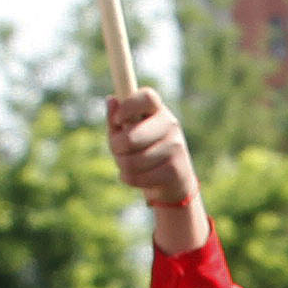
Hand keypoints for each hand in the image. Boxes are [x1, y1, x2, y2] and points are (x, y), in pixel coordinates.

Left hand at [105, 91, 212, 257]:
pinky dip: (132, 182)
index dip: (129, 104)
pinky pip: (139, 176)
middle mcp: (171, 127)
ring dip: (122, 168)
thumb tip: (110, 100)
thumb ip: (119, 119)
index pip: (146, 95)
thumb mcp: (131, 136)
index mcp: (160, 113)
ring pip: (131, 158)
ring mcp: (176, 150)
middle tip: (118, 151)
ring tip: (129, 171)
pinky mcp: (177, 173)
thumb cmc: (146, 156)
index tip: (119, 116)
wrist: (174, 191)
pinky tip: (139, 183)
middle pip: (131, 134)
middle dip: (116, 147)